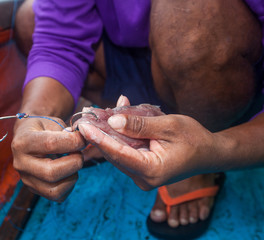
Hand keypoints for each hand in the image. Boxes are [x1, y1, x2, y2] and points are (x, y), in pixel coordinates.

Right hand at [12, 116, 84, 201]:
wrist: (28, 137)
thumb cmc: (43, 128)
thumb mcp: (52, 122)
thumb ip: (67, 131)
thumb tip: (84, 140)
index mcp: (23, 142)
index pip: (50, 144)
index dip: (73, 142)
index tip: (83, 138)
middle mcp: (21, 163)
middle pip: (51, 173)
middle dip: (74, 163)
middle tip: (79, 153)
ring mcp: (26, 179)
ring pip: (54, 189)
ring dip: (72, 175)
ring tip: (73, 162)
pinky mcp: (34, 190)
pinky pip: (57, 196)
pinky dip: (69, 184)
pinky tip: (68, 171)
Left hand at [78, 108, 220, 190]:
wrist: (210, 153)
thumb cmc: (194, 139)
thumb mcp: (168, 126)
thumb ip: (139, 125)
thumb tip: (112, 122)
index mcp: (151, 170)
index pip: (118, 154)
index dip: (99, 139)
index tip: (84, 126)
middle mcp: (143, 178)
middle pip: (114, 154)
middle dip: (100, 133)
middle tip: (87, 113)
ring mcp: (141, 176)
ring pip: (118, 152)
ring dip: (109, 132)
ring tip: (97, 112)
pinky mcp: (141, 170)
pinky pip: (126, 151)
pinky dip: (120, 135)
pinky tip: (115, 117)